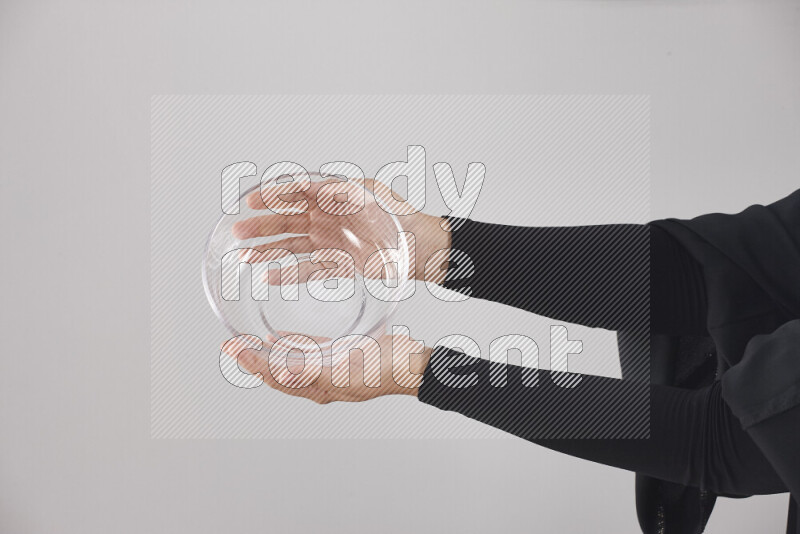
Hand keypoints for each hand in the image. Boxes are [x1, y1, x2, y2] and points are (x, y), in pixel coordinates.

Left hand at [222, 331, 431, 403]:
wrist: (412, 364)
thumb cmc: (384, 370)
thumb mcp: (345, 370)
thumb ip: (311, 370)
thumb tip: (278, 371)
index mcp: (319, 388)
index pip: (275, 377)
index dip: (252, 363)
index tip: (231, 348)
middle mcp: (319, 382)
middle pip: (276, 373)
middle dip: (252, 359)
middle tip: (230, 345)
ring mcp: (329, 370)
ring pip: (289, 363)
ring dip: (267, 354)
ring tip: (246, 343)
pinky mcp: (339, 357)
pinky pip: (307, 353)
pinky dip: (290, 347)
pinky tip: (279, 339)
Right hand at [231, 177, 451, 282]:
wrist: (420, 248)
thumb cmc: (399, 217)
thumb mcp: (370, 196)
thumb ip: (339, 190)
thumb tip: (309, 184)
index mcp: (332, 196)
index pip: (295, 193)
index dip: (272, 196)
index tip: (250, 201)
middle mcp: (327, 218)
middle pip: (287, 221)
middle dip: (261, 226)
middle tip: (238, 232)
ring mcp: (330, 242)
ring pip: (292, 246)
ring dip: (268, 251)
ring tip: (245, 257)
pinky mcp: (337, 265)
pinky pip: (307, 269)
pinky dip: (288, 274)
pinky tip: (269, 277)